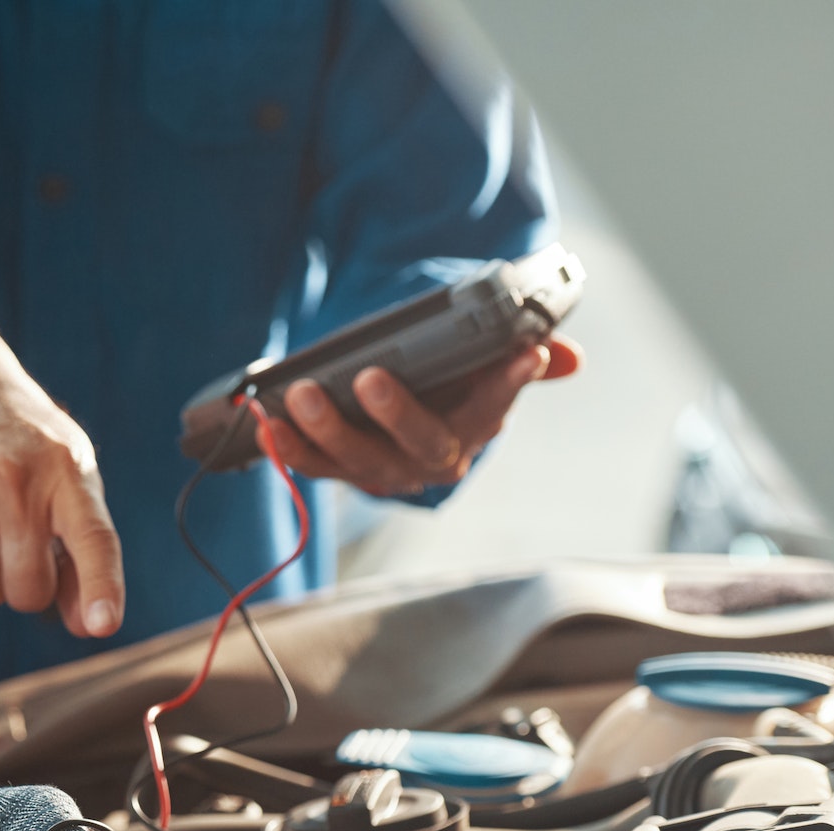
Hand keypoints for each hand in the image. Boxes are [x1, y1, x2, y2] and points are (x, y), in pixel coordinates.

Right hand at [0, 333, 124, 637]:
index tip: (100, 626)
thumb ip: (84, 548)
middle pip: (28, 592)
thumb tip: (89, 627)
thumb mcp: (69, 474)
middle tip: (24, 545)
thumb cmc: (24, 441)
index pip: (92, 538)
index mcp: (67, 470)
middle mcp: (15, 481)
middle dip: (31, 586)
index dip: (99, 587)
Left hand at [262, 337, 581, 496]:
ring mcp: (382, 468)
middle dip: (395, 414)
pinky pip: (313, 466)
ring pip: (357, 461)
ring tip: (302, 396)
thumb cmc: (447, 386)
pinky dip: (288, 449)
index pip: (495, 407)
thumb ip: (520, 361)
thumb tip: (565, 358)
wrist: (403, 420)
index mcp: (474, 429)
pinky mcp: (339, 469)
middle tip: (372, 379)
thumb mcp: (483, 369)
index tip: (520, 358)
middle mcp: (431, 459)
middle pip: (418, 446)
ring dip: (327, 431)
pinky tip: (268, 426)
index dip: (507, 385)